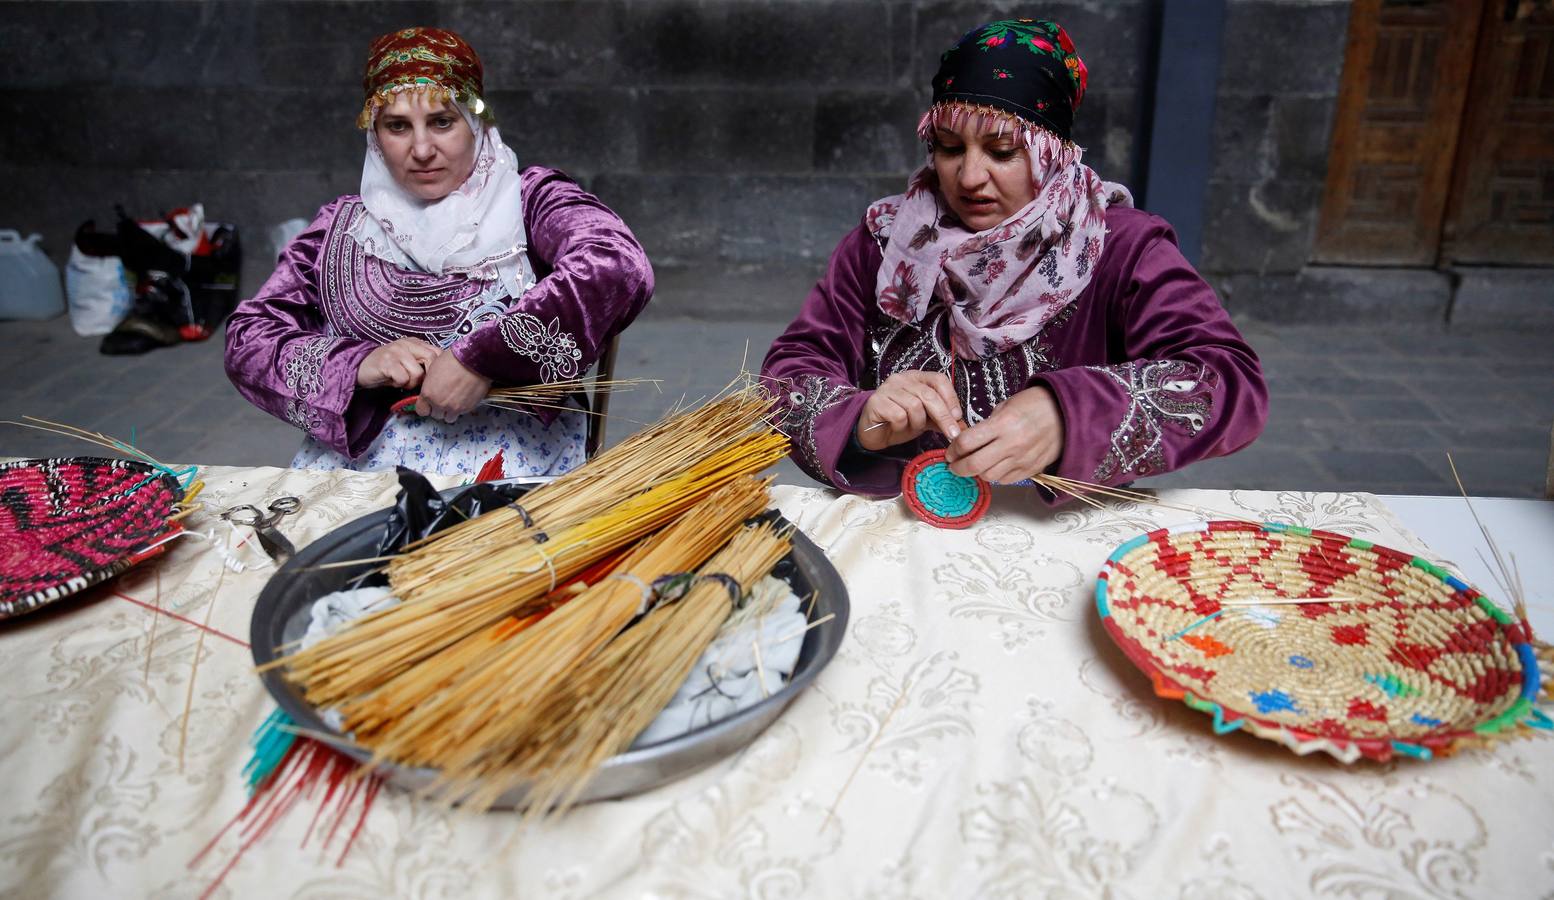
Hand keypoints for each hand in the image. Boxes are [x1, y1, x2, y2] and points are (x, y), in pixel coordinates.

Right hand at [357, 338, 439, 389]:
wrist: (361, 368)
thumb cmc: (387, 368)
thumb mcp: (407, 361)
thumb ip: (422, 362)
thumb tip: (439, 376)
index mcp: (414, 342)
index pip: (437, 352)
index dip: (436, 368)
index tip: (429, 378)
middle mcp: (406, 343)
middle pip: (431, 359)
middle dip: (426, 376)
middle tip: (414, 382)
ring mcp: (396, 351)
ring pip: (418, 373)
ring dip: (410, 383)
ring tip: (401, 381)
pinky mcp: (387, 362)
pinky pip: (403, 378)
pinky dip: (399, 384)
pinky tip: (392, 381)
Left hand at [416, 351, 491, 422]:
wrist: (472, 361)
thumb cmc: (453, 360)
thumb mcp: (433, 370)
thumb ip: (430, 385)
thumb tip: (431, 390)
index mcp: (428, 394)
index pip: (421, 410)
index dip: (426, 406)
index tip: (429, 403)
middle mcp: (439, 403)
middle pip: (436, 415)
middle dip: (439, 408)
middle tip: (444, 398)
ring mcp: (453, 408)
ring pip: (449, 418)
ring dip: (450, 411)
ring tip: (455, 400)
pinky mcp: (467, 408)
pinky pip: (461, 413)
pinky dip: (462, 407)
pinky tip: (464, 396)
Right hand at [854, 370, 962, 450]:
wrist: (871, 433)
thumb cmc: (899, 423)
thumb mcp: (925, 420)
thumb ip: (942, 419)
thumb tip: (963, 427)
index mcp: (916, 378)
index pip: (939, 380)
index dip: (951, 398)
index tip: (957, 417)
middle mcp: (901, 379)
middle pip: (929, 395)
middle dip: (943, 416)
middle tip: (952, 434)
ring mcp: (887, 388)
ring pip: (915, 406)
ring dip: (917, 423)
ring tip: (911, 427)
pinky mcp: (876, 402)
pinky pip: (899, 415)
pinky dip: (902, 426)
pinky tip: (896, 427)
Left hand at [944, 385, 1063, 483]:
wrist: (1067, 413)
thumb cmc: (1035, 405)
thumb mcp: (1007, 406)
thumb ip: (987, 425)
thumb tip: (969, 440)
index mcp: (1003, 424)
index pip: (966, 442)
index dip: (953, 449)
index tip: (950, 450)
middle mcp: (1012, 444)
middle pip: (974, 465)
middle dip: (957, 467)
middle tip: (953, 464)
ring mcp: (1022, 460)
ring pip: (988, 476)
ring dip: (976, 472)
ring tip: (974, 465)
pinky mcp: (1031, 469)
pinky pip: (1005, 480)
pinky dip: (995, 475)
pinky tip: (993, 467)